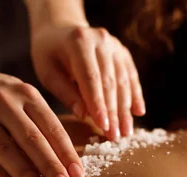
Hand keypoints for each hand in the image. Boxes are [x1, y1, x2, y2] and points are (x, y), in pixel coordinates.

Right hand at [0, 59, 83, 176]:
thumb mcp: (19, 96)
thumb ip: (40, 121)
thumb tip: (67, 160)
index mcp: (26, 94)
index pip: (52, 127)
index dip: (67, 153)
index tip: (79, 176)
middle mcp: (4, 102)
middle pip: (33, 139)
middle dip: (52, 167)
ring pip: (6, 150)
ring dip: (26, 175)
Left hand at [30, 24, 145, 139]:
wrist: (59, 30)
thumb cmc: (49, 55)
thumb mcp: (47, 72)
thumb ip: (65, 93)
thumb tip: (83, 115)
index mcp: (78, 42)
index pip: (91, 78)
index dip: (98, 104)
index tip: (103, 126)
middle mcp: (100, 40)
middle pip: (110, 81)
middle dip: (113, 112)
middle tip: (115, 137)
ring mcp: (114, 45)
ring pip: (123, 81)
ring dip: (125, 109)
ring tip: (126, 132)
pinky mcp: (122, 52)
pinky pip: (131, 76)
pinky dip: (135, 95)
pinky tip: (138, 112)